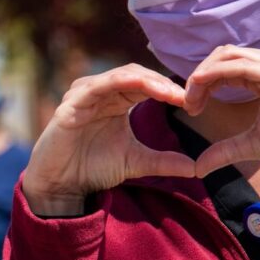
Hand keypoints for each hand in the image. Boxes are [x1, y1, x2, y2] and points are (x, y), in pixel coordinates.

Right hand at [24, 64, 197, 215]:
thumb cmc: (93, 168)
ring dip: (148, 81)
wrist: (62, 185)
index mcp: (115, 100)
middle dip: (163, 83)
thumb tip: (196, 167)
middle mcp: (100, 92)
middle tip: (185, 96)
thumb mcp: (136, 162)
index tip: (193, 102)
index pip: (146, 83)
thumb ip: (164, 161)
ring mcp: (84, 95)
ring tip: (170, 94)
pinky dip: (121, 82)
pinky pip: (98, 86)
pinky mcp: (71, 104)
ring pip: (120, 75)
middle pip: (136, 74)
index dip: (170, 89)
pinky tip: (142, 86)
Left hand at [184, 46, 259, 175]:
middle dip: (198, 76)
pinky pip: (239, 67)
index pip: (224, 63)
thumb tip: (198, 168)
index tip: (190, 107)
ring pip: (228, 55)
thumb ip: (225, 150)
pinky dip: (215, 74)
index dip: (202, 81)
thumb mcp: (253, 144)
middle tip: (188, 104)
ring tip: (192, 101)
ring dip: (203, 75)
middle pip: (222, 54)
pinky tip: (201, 88)